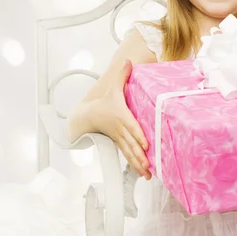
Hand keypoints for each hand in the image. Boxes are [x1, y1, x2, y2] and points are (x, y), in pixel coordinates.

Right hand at [91, 59, 151, 178]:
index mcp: (121, 116)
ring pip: (129, 152)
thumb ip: (122, 75)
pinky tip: (143, 173)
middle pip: (131, 143)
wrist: (87, 116)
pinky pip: (127, 155)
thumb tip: (128, 61)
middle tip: (148, 166)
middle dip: (139, 155)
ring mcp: (119, 138)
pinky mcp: (119, 144)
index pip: (131, 126)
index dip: (138, 135)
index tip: (145, 144)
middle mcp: (121, 129)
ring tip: (146, 174)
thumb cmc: (105, 102)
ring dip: (138, 164)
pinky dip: (134, 165)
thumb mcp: (113, 87)